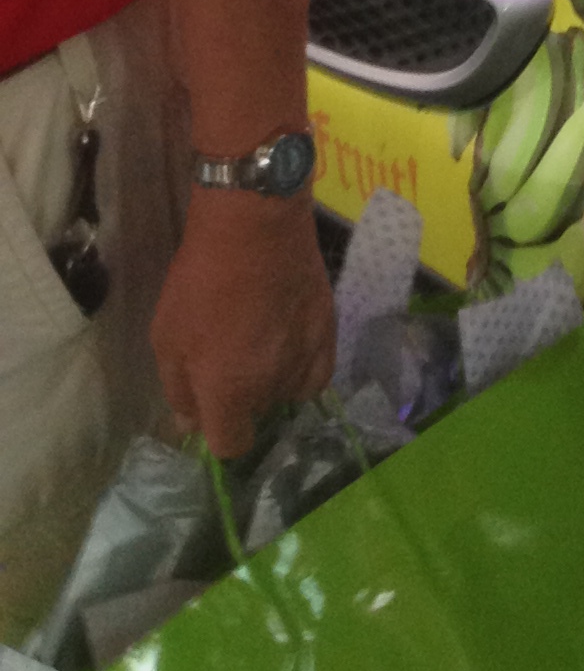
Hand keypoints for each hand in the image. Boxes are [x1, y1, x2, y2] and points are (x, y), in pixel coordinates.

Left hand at [151, 192, 336, 457]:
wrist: (254, 226)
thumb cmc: (199, 282)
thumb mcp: (167, 337)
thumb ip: (179, 388)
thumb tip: (192, 423)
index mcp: (230, 393)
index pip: (231, 444)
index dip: (218, 432)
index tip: (209, 410)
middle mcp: (273, 386)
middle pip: (258, 414)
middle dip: (241, 399)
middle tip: (227, 360)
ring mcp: (306, 358)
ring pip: (288, 393)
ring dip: (272, 382)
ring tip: (258, 347)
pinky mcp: (329, 330)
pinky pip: (319, 373)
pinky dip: (303, 370)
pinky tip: (289, 350)